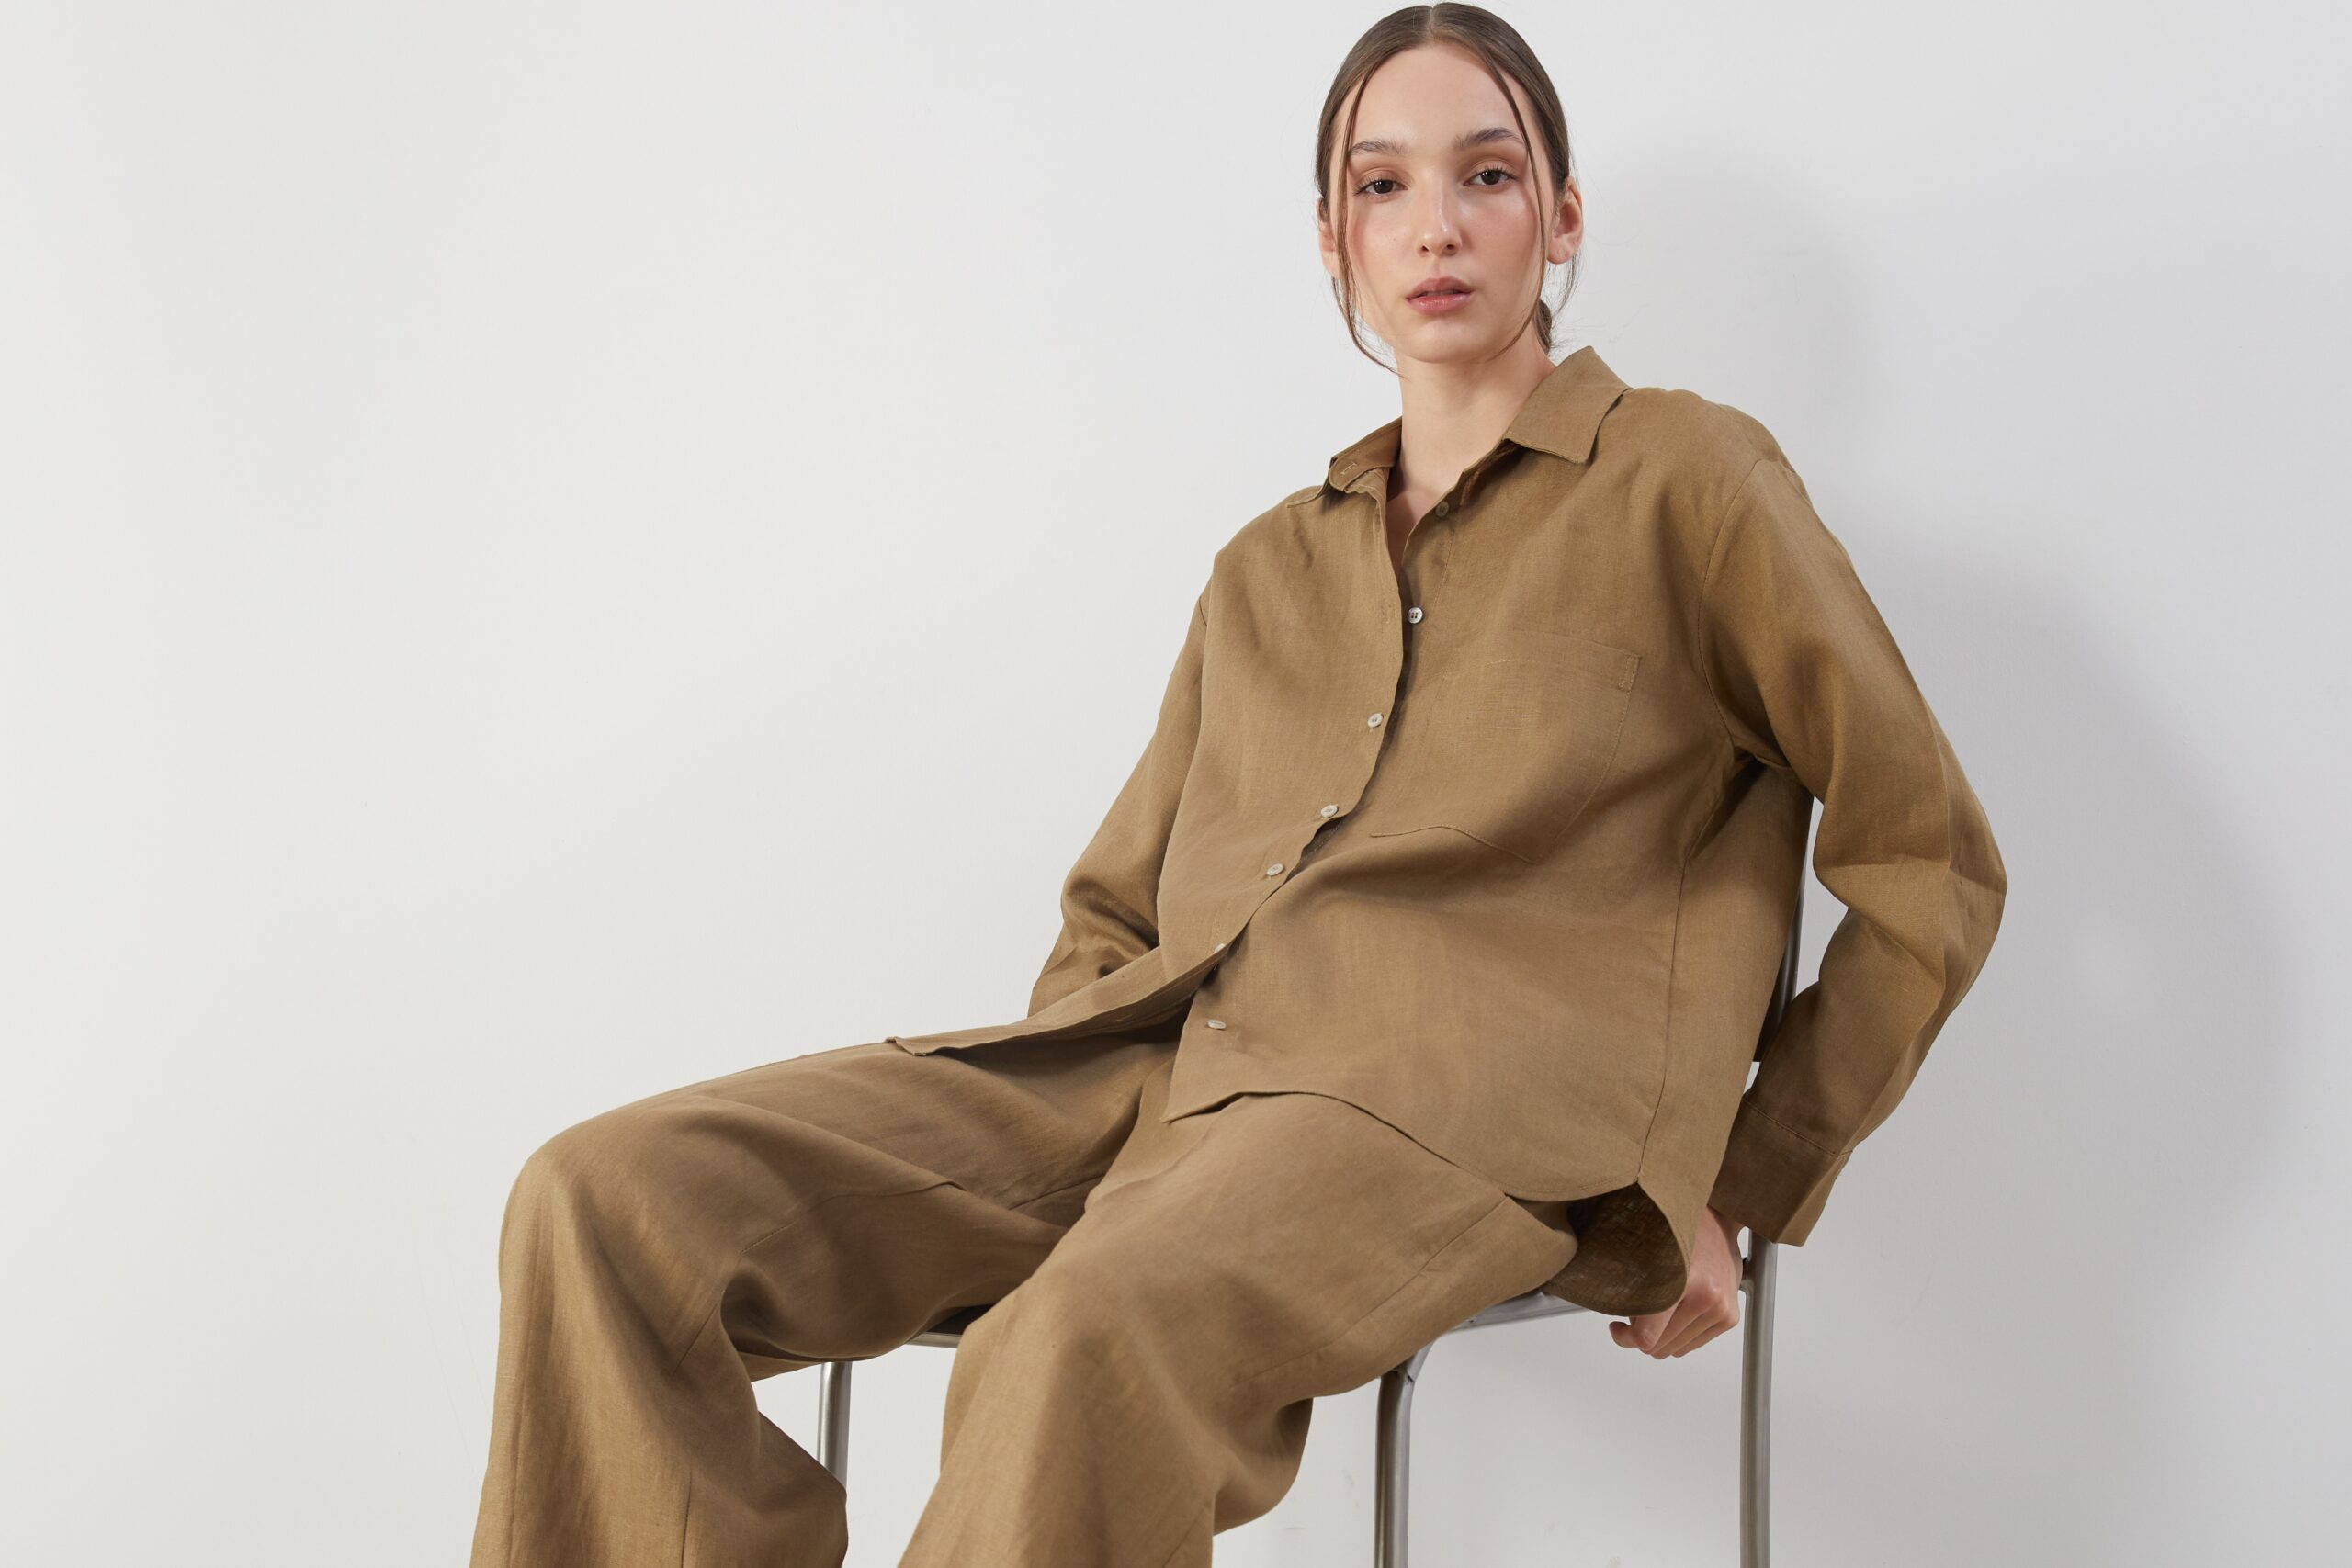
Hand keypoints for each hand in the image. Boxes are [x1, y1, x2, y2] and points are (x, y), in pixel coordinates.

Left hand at [1608, 1203, 1742, 1358]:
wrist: (1720, 1221)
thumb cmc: (1680, 1234)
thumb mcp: (1646, 1253)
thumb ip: (1631, 1289)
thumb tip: (1615, 1322)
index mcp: (1684, 1282)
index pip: (1647, 1337)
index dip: (1625, 1338)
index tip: (1617, 1327)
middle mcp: (1707, 1299)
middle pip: (1661, 1347)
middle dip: (1643, 1334)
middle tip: (1637, 1312)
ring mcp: (1722, 1310)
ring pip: (1677, 1349)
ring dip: (1663, 1335)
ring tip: (1660, 1307)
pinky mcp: (1730, 1317)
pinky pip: (1694, 1344)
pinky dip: (1680, 1334)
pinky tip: (1676, 1310)